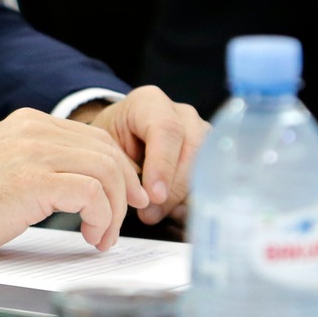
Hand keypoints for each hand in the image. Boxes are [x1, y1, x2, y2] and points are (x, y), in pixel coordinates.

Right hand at [0, 109, 146, 257]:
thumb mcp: (8, 165)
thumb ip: (40, 163)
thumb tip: (78, 185)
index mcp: (32, 124)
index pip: (95, 139)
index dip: (118, 171)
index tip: (124, 198)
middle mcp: (37, 130)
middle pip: (107, 153)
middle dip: (125, 191)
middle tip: (122, 221)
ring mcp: (35, 153)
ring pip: (106, 171)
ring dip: (114, 210)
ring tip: (102, 236)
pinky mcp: (33, 181)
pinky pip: (91, 192)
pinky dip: (101, 216)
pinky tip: (90, 234)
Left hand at [70, 86, 207, 224]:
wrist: (121, 136)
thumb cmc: (112, 140)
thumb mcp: (107, 149)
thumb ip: (124, 170)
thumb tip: (147, 204)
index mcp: (150, 103)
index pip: (166, 129)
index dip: (163, 164)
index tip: (154, 195)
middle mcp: (182, 114)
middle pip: (192, 149)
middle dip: (174, 188)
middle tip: (152, 214)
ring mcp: (200, 132)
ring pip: (206, 165)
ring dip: (185, 196)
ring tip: (160, 214)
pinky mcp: (210, 152)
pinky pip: (210, 179)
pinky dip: (193, 200)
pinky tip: (173, 213)